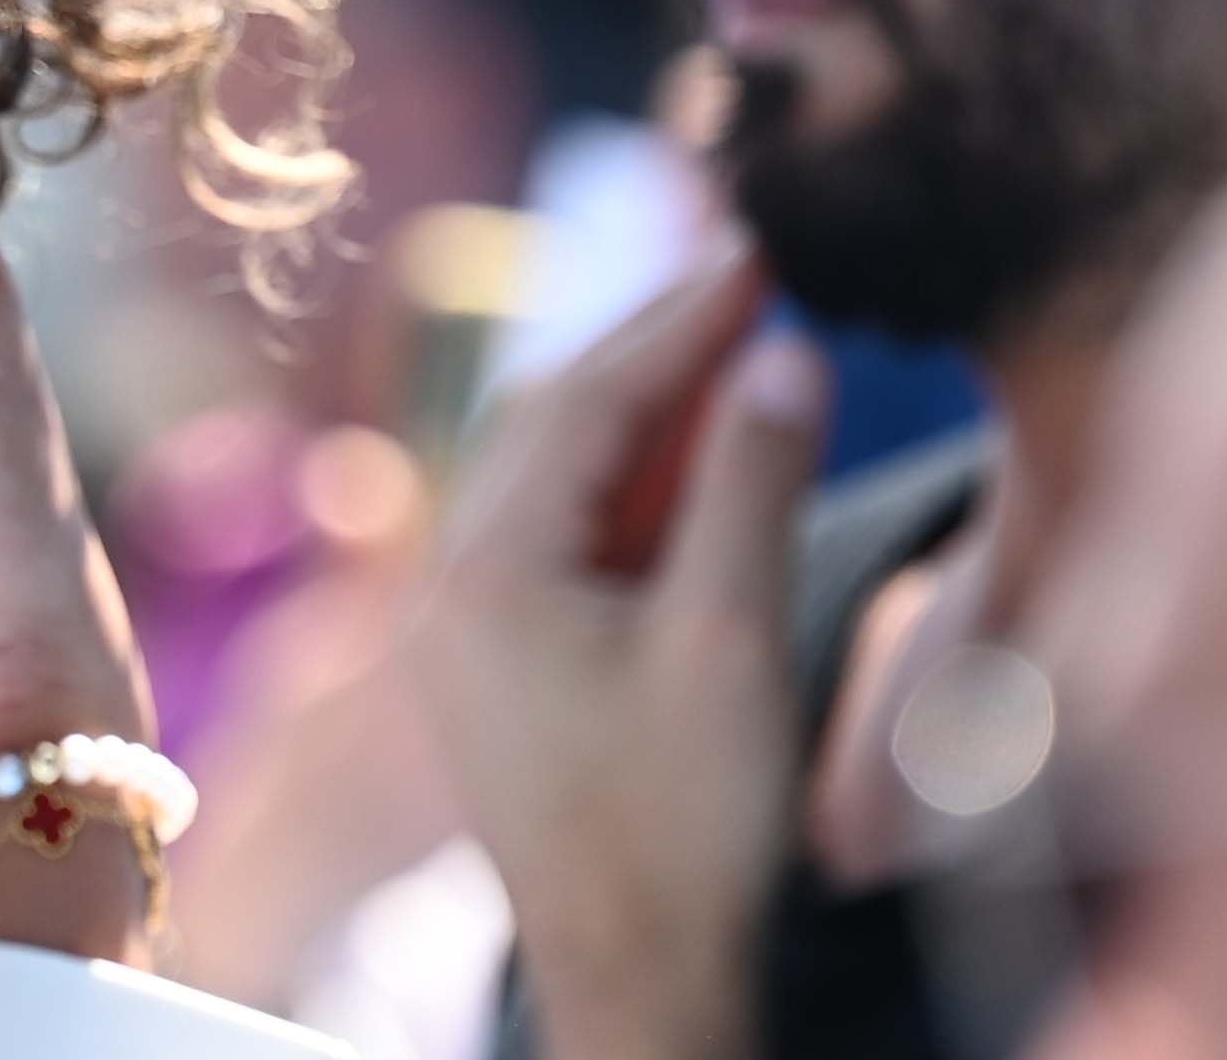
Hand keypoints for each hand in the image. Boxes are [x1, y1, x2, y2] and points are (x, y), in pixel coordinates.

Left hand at [407, 257, 826, 1059]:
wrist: (642, 982)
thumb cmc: (684, 829)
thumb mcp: (732, 641)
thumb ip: (748, 484)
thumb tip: (776, 353)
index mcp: (485, 565)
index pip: (583, 395)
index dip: (675, 317)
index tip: (752, 244)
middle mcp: (450, 582)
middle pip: (550, 419)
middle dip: (650, 345)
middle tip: (745, 272)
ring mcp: (466, 628)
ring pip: (552, 475)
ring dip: (642, 412)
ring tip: (737, 346)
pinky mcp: (501, 670)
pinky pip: (556, 536)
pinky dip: (628, 486)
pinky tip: (698, 461)